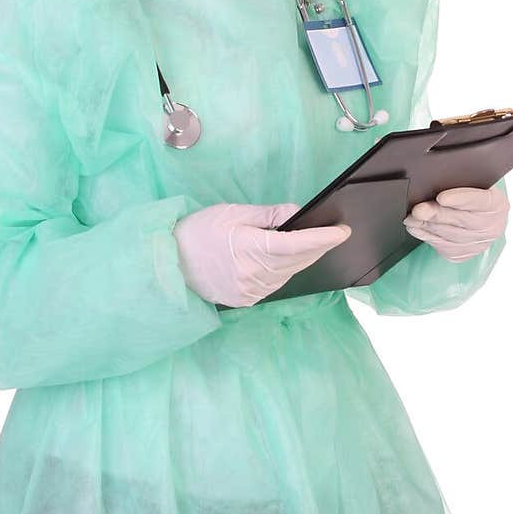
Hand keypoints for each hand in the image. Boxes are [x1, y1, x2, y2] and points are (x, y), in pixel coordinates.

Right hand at [172, 202, 351, 308]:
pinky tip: (289, 259)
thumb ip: (269, 215)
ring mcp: (251, 290)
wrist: (170, 262)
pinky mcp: (246, 299)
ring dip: (304, 259)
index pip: (297, 244)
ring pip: (289, 274)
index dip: (323, 238)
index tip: (342, 231)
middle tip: (334, 234)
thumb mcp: (233, 213)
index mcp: (250, 248)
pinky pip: (276, 283)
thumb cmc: (199, 231)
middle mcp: (253, 274)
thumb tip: (296, 213)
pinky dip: (286, 270)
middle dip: (319, 247)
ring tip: (314, 244)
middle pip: (298, 260)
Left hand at [402, 186, 508, 262]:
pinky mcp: (463, 254)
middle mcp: (491, 226)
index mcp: (497, 204)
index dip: (460, 199)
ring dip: (427, 226)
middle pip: (461, 220)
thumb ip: (459, 181)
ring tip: (411, 218)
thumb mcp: (474, 183)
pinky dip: (426, 236)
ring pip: (449, 236)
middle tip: (418, 210)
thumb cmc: (474, 194)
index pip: (479, 200)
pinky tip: (416, 228)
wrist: (483, 217)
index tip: (441, 197)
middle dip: (436, 215)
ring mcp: (478, 243)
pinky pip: (442, 246)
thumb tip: (435, 177)